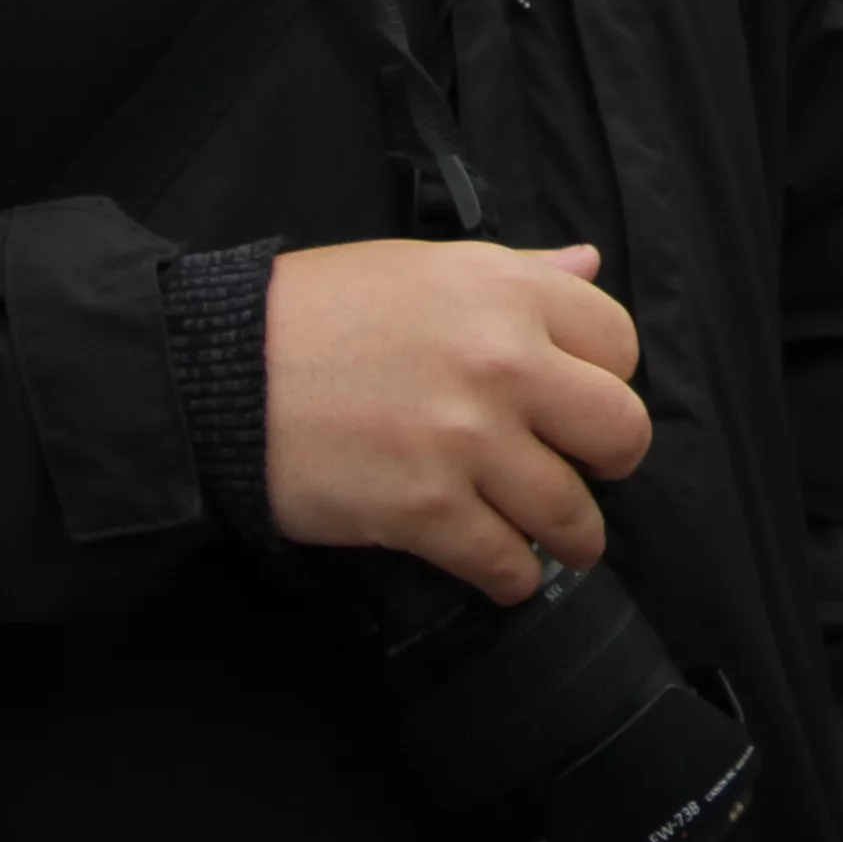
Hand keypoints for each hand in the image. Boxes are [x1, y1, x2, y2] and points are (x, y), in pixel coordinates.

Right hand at [263, 240, 652, 602]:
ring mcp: (467, 441)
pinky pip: (505, 562)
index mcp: (508, 293)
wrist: (223, 370)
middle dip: (612, 460)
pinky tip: (503, 569)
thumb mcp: (427, 267)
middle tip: (587, 471)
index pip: (618, 344)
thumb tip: (587, 265)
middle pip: (619, 431)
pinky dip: (513, 576)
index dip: (607, 378)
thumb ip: (519, 271)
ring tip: (561, 541)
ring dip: (573, 536)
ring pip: (570, 511)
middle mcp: (504, 362)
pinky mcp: (425, 511)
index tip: (583, 401)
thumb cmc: (320, 310)